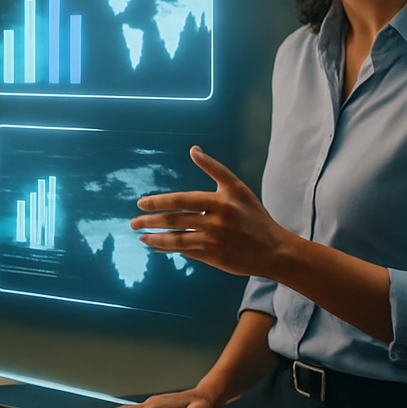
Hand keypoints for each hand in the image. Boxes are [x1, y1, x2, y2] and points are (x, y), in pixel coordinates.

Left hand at [130, 146, 294, 277]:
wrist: (274, 250)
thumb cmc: (253, 216)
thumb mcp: (237, 188)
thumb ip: (214, 168)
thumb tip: (193, 149)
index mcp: (220, 201)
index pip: (181, 200)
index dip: (158, 202)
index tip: (140, 203)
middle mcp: (215, 222)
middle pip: (174, 220)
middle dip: (149, 221)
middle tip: (133, 221)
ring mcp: (214, 241)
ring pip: (176, 240)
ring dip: (154, 238)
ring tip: (140, 236)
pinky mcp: (214, 258)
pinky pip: (185, 252)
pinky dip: (168, 249)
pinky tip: (156, 246)